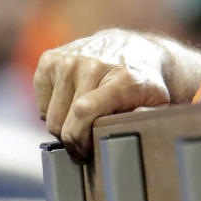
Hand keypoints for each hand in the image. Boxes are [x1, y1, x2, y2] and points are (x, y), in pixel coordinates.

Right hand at [34, 29, 171, 159]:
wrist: (132, 49)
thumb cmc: (143, 83)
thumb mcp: (158, 102)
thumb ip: (148, 116)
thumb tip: (134, 121)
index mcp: (122, 78)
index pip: (84, 111)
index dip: (80, 139)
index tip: (86, 151)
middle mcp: (92, 64)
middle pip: (62, 121)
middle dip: (73, 139)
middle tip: (87, 139)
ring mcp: (68, 60)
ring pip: (49, 116)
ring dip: (63, 125)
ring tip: (82, 120)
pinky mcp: (49, 59)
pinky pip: (41, 103)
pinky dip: (53, 109)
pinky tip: (72, 101)